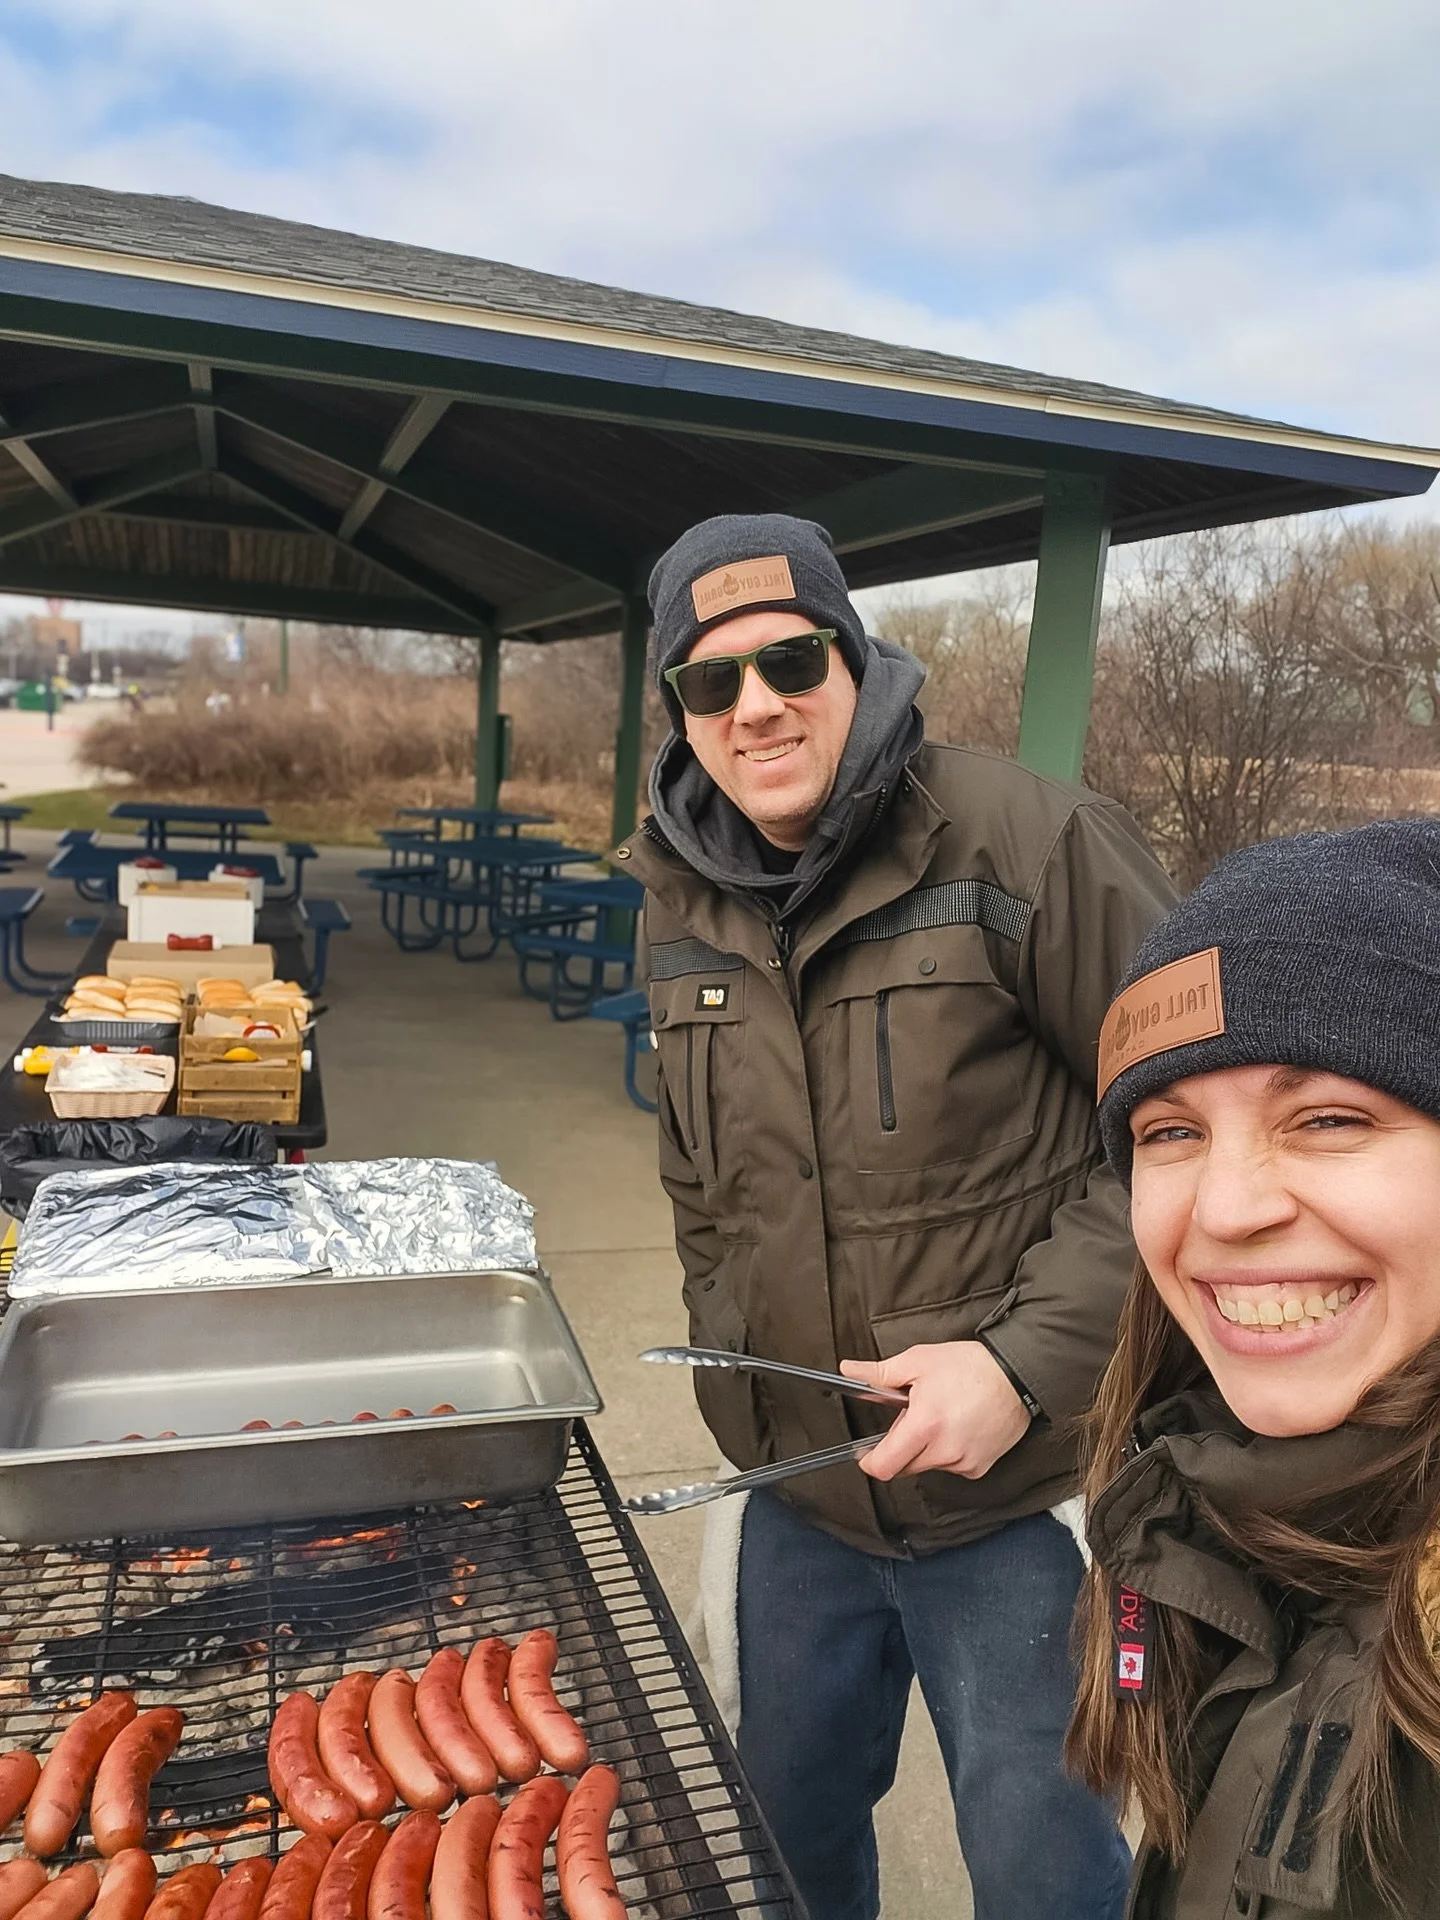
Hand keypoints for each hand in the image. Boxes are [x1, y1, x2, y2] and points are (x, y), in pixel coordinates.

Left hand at [840, 1342, 1031, 1480]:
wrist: (1018, 1375)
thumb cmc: (971, 1366)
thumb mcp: (919, 1361)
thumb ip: (879, 1372)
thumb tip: (849, 1370)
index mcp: (925, 1425)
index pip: (885, 1466)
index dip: (869, 1462)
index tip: (865, 1454)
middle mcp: (945, 1451)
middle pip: (904, 1466)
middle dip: (901, 1446)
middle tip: (914, 1416)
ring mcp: (964, 1462)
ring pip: (928, 1465)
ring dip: (925, 1448)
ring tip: (941, 1416)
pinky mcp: (979, 1467)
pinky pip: (951, 1466)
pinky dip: (948, 1452)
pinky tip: (959, 1427)